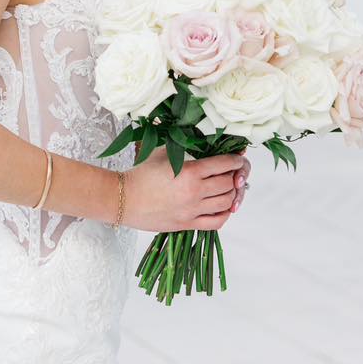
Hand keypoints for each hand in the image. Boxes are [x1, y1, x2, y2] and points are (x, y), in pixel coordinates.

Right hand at [123, 147, 246, 232]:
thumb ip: (182, 146)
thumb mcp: (162, 153)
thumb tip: (198, 139)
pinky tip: (222, 206)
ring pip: (226, 203)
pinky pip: (217, 222)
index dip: (235, 160)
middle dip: (234, 176)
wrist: (124, 199)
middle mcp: (195, 191)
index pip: (224, 164)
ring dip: (231, 194)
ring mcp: (192, 210)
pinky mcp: (187, 224)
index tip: (238, 158)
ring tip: (226, 188)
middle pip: (229, 184)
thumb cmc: (140, 174)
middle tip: (232, 173)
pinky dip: (225, 213)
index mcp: (190, 171)